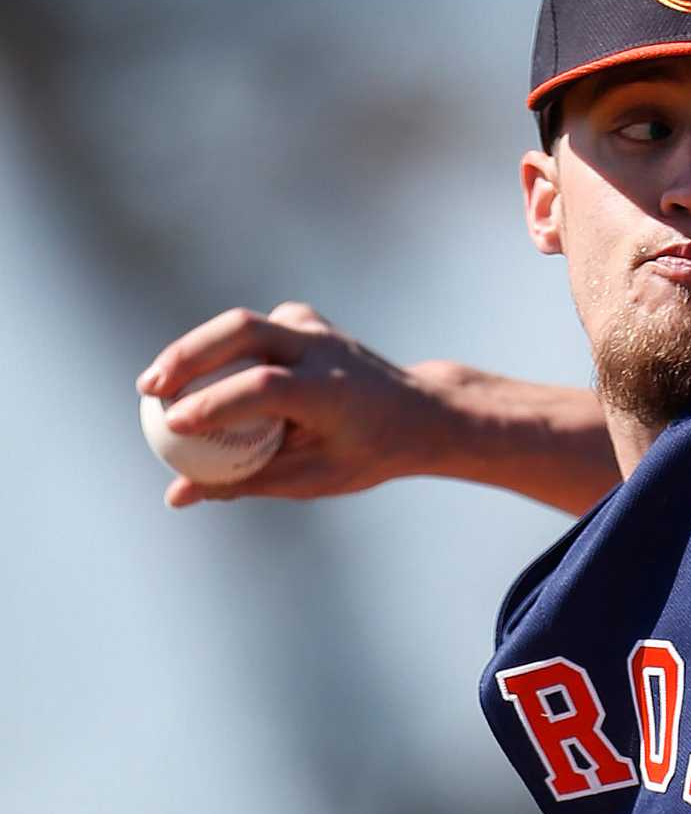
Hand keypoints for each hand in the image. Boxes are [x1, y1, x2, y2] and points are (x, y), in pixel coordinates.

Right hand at [136, 301, 455, 508]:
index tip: (171, 424)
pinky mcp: (302, 319)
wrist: (419, 411)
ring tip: (155, 383)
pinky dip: (219, 348)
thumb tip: (176, 495)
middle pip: (244, 330)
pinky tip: (198, 376)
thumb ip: (245, 481)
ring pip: (243, 323)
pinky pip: (251, 329)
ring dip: (194, 348)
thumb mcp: (313, 477)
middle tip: (148, 390)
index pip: (264, 386)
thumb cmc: (366, 452)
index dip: (215, 402)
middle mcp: (323, 348)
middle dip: (188, 355)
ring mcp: (314, 327)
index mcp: (333, 388)